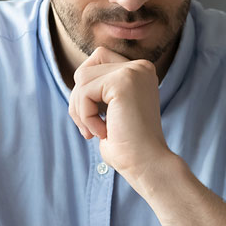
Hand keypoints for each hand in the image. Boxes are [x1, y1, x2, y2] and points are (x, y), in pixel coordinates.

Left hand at [68, 47, 173, 180]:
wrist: (147, 164)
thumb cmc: (127, 145)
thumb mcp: (111, 109)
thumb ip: (100, 88)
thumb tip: (79, 75)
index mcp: (140, 71)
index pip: (97, 61)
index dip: (87, 90)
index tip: (96, 119)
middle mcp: (140, 66)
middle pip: (85, 69)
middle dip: (79, 101)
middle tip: (89, 129)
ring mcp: (133, 71)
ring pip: (81, 78)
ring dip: (80, 111)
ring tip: (96, 132)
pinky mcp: (124, 81)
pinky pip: (85, 92)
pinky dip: (85, 116)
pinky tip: (103, 132)